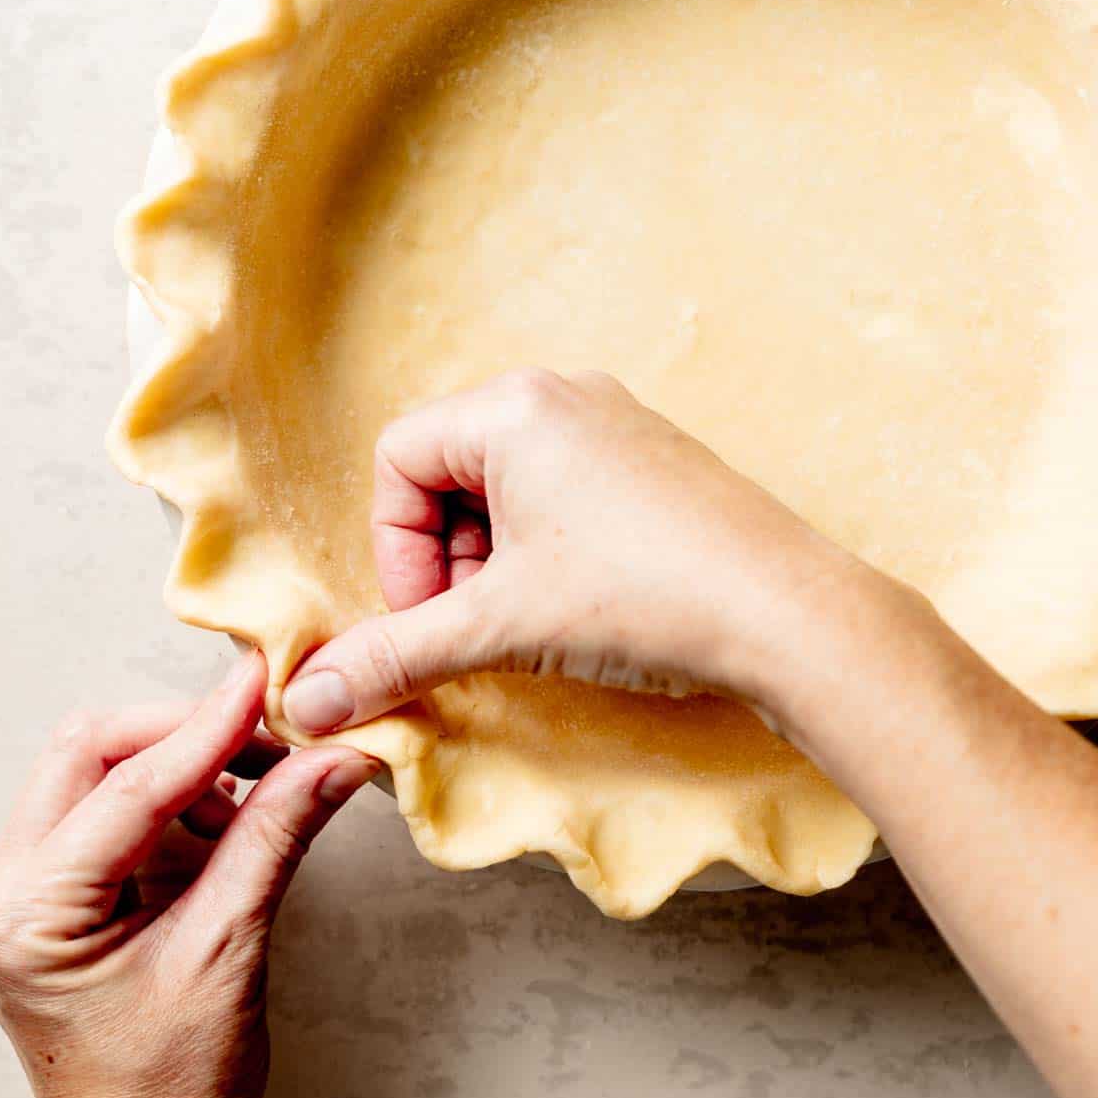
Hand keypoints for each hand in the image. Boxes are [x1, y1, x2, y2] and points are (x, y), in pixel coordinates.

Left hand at [0, 653, 375, 1097]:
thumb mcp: (229, 956)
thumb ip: (274, 839)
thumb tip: (332, 758)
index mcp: (29, 912)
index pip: (128, 784)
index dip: (210, 728)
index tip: (271, 685)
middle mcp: (9, 893)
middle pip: (93, 753)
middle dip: (186, 735)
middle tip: (273, 735)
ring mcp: (29, 897)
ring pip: (101, 776)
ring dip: (185, 768)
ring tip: (262, 793)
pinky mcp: (62, 905)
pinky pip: (112, 817)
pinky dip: (176, 805)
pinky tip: (232, 826)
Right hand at [282, 368, 873, 735]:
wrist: (792, 617)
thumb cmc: (645, 600)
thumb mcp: (500, 628)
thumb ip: (395, 656)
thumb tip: (305, 702)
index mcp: (514, 406)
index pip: (398, 459)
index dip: (396, 548)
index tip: (432, 616)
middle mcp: (567, 395)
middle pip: (451, 470)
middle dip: (448, 558)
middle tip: (481, 624)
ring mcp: (620, 425)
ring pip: (510, 487)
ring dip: (497, 561)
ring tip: (535, 622)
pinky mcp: (660, 463)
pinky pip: (569, 493)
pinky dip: (551, 552)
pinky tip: (586, 608)